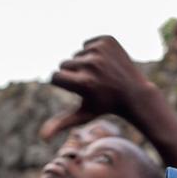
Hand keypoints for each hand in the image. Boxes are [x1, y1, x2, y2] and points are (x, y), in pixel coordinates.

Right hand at [41, 36, 158, 141]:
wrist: (135, 92)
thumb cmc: (105, 106)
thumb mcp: (83, 115)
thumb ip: (61, 123)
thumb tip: (42, 137)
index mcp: (84, 83)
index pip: (54, 77)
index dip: (64, 84)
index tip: (79, 89)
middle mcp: (92, 65)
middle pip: (64, 64)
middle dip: (74, 73)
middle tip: (93, 82)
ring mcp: (101, 50)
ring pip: (76, 54)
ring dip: (84, 62)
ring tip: (101, 74)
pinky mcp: (107, 40)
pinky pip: (88, 43)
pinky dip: (94, 51)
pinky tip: (107, 62)